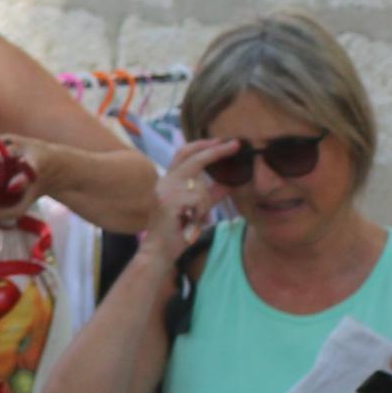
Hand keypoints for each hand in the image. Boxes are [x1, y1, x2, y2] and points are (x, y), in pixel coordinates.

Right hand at [142, 143, 233, 266]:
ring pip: (199, 186)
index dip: (204, 145)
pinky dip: (200, 212)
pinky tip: (190, 222)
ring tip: (195, 218)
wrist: (158, 251)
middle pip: (192, 158)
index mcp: (169, 180)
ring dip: (204, 204)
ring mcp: (165, 191)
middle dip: (214, 150)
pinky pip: (198, 200)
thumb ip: (211, 194)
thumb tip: (230, 183)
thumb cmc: (177, 231)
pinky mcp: (169, 202)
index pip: (185, 154)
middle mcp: (165, 182)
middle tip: (233, 145)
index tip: (223, 141)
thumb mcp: (197, 208)